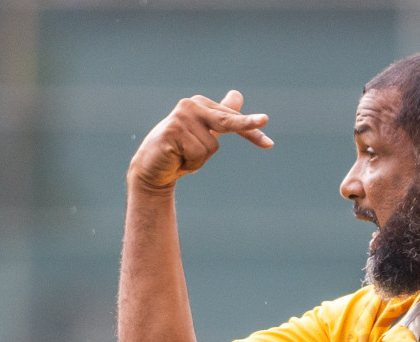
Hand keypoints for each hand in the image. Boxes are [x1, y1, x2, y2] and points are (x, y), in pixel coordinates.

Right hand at [128, 90, 271, 192]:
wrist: (151, 168)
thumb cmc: (180, 151)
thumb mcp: (204, 132)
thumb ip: (221, 116)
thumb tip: (237, 95)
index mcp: (202, 105)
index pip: (232, 119)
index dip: (251, 132)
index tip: (268, 143)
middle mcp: (192, 105)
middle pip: (227, 121)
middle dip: (247, 125)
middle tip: (265, 119)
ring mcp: (182, 116)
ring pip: (211, 147)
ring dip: (199, 160)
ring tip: (183, 156)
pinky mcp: (173, 130)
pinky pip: (198, 154)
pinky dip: (191, 164)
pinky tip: (177, 158)